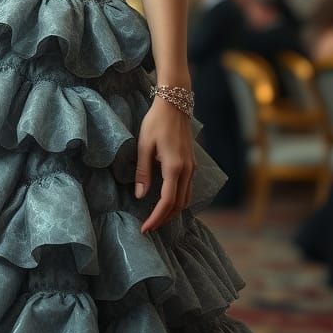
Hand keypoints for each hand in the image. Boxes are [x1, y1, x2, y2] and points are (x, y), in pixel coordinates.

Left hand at [134, 95, 195, 233]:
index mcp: (174, 167)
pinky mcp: (192, 164)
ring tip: (156, 217)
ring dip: (172, 212)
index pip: (167, 201)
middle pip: (179, 205)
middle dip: (164, 219)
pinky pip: (188, 190)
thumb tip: (139, 195)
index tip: (145, 228)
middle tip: (148, 226)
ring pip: (186, 199)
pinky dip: (178, 201)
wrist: (175, 104)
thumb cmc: (156, 122)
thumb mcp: (144, 145)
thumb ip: (142, 172)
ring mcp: (192, 168)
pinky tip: (167, 201)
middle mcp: (187, 170)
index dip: (156, 218)